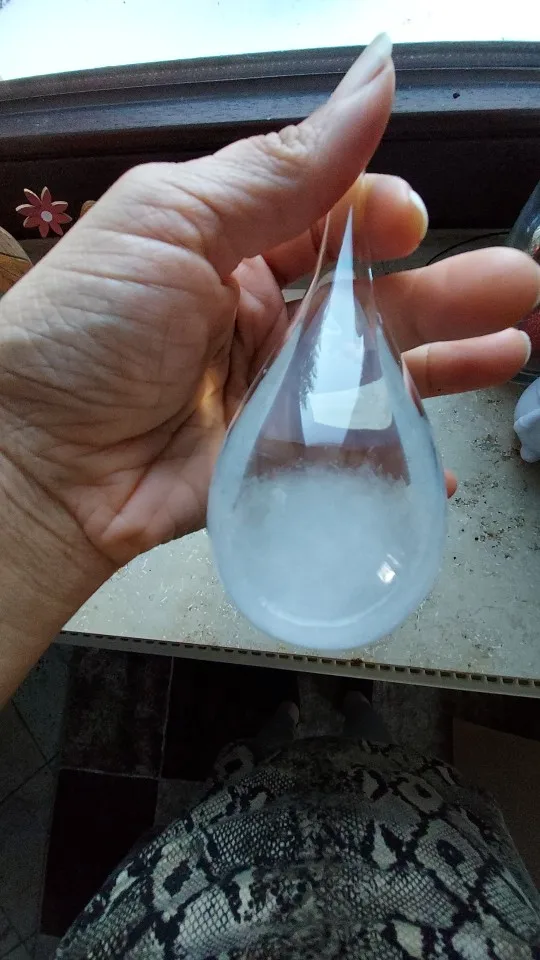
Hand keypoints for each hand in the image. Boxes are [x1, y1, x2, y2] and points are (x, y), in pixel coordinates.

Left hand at [0, 35, 537, 579]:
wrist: (30, 464)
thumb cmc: (79, 331)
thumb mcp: (173, 222)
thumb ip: (280, 167)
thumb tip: (371, 80)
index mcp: (226, 246)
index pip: (327, 218)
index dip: (376, 215)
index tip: (407, 221)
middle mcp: (252, 317)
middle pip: (367, 298)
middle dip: (443, 289)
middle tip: (513, 285)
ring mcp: (264, 394)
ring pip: (370, 374)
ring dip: (443, 360)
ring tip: (509, 346)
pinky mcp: (267, 461)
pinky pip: (343, 456)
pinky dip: (396, 459)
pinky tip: (442, 461)